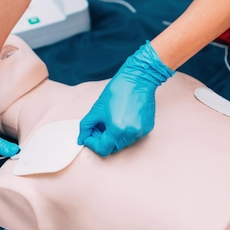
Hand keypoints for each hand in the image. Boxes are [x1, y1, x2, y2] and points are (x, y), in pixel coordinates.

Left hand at [78, 41, 173, 155]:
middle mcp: (131, 134)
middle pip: (113, 147)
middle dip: (103, 140)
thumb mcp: (97, 109)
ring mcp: (141, 132)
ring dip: (114, 136)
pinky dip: (125, 132)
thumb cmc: (117, 91)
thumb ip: (87, 126)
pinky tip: (122, 118)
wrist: (138, 79)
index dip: (93, 143)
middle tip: (98, 126)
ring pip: (123, 143)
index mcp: (117, 130)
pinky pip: (133, 136)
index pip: (103, 149)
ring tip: (110, 120)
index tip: (89, 135)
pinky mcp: (147, 127)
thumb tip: (82, 138)